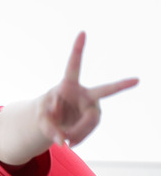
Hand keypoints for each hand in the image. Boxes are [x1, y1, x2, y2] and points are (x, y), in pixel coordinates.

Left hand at [38, 31, 138, 146]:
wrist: (54, 120)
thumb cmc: (46, 113)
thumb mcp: (40, 119)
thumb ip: (48, 128)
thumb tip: (63, 140)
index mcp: (67, 84)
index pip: (73, 66)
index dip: (77, 50)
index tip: (82, 32)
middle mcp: (85, 93)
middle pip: (104, 91)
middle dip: (120, 85)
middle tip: (136, 80)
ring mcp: (92, 106)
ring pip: (90, 122)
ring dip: (76, 133)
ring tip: (64, 142)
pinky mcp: (94, 118)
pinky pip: (87, 131)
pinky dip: (77, 138)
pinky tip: (69, 142)